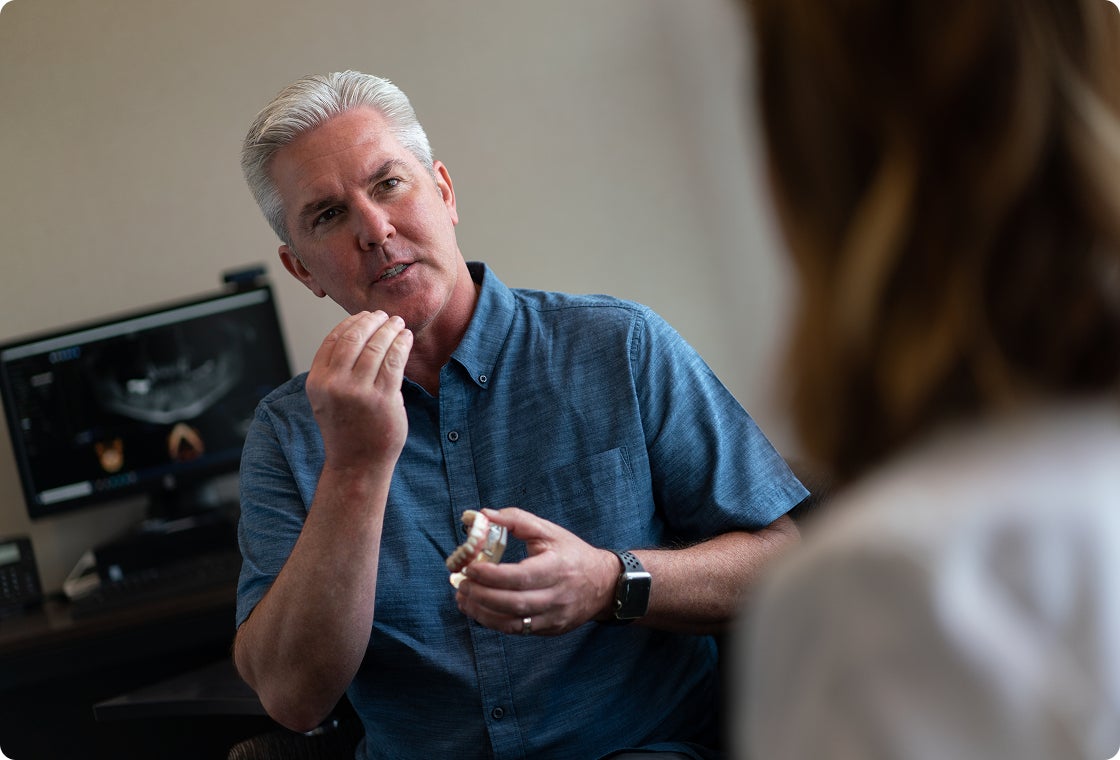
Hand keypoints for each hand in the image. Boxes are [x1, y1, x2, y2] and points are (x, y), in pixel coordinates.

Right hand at [305, 311, 412, 471]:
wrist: (357, 464)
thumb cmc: (347, 430)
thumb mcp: (327, 399)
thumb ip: (335, 371)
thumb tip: (359, 334)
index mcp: (317, 382)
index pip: (332, 340)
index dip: (350, 323)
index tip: (365, 317)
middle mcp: (334, 385)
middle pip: (354, 338)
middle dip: (372, 321)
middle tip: (384, 315)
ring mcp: (358, 392)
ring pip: (376, 347)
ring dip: (389, 330)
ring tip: (398, 324)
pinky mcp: (383, 399)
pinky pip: (394, 361)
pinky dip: (401, 344)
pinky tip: (406, 338)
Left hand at [454, 507, 617, 635]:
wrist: (604, 584)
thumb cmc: (571, 553)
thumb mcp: (548, 530)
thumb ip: (515, 520)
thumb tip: (482, 516)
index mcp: (558, 568)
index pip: (521, 576)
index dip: (492, 575)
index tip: (470, 568)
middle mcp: (558, 596)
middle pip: (515, 603)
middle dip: (482, 596)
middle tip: (461, 584)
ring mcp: (554, 617)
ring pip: (513, 623)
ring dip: (483, 613)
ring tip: (463, 599)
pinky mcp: (550, 629)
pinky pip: (517, 631)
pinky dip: (494, 622)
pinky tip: (478, 610)